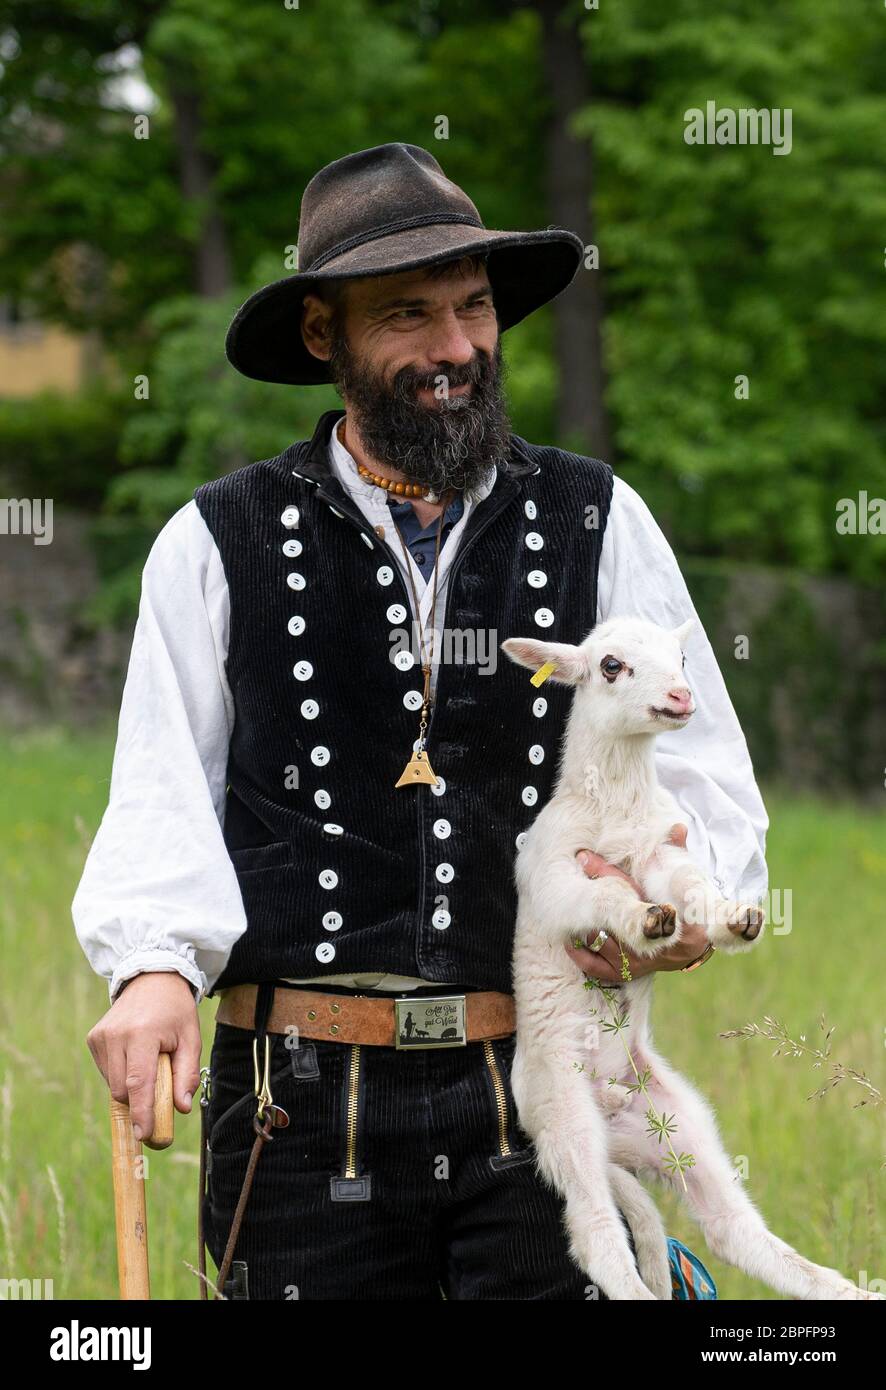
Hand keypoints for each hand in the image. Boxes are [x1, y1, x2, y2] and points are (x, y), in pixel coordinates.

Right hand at [86, 972, 201, 1141]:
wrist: (151, 979)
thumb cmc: (175, 1010)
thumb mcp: (192, 1038)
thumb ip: (187, 1074)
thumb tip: (181, 1108)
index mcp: (142, 1033)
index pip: (139, 1082)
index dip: (142, 1113)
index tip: (145, 1135)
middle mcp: (116, 1035)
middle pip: (124, 1090)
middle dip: (142, 1102)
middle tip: (163, 1095)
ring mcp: (101, 1037)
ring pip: (114, 1084)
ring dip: (133, 1086)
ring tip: (150, 1061)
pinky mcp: (93, 1040)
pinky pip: (108, 1073)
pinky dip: (123, 1074)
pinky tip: (136, 1055)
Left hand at [564, 823, 709, 983]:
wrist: (689, 942)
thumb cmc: (679, 904)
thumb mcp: (679, 878)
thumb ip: (675, 853)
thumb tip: (677, 827)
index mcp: (672, 919)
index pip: (631, 891)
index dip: (605, 872)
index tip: (583, 857)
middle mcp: (655, 945)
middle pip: (613, 920)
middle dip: (591, 902)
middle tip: (569, 884)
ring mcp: (640, 962)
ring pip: (602, 943)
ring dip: (585, 926)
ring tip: (568, 909)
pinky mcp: (627, 974)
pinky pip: (597, 967)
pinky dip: (581, 954)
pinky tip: (570, 939)